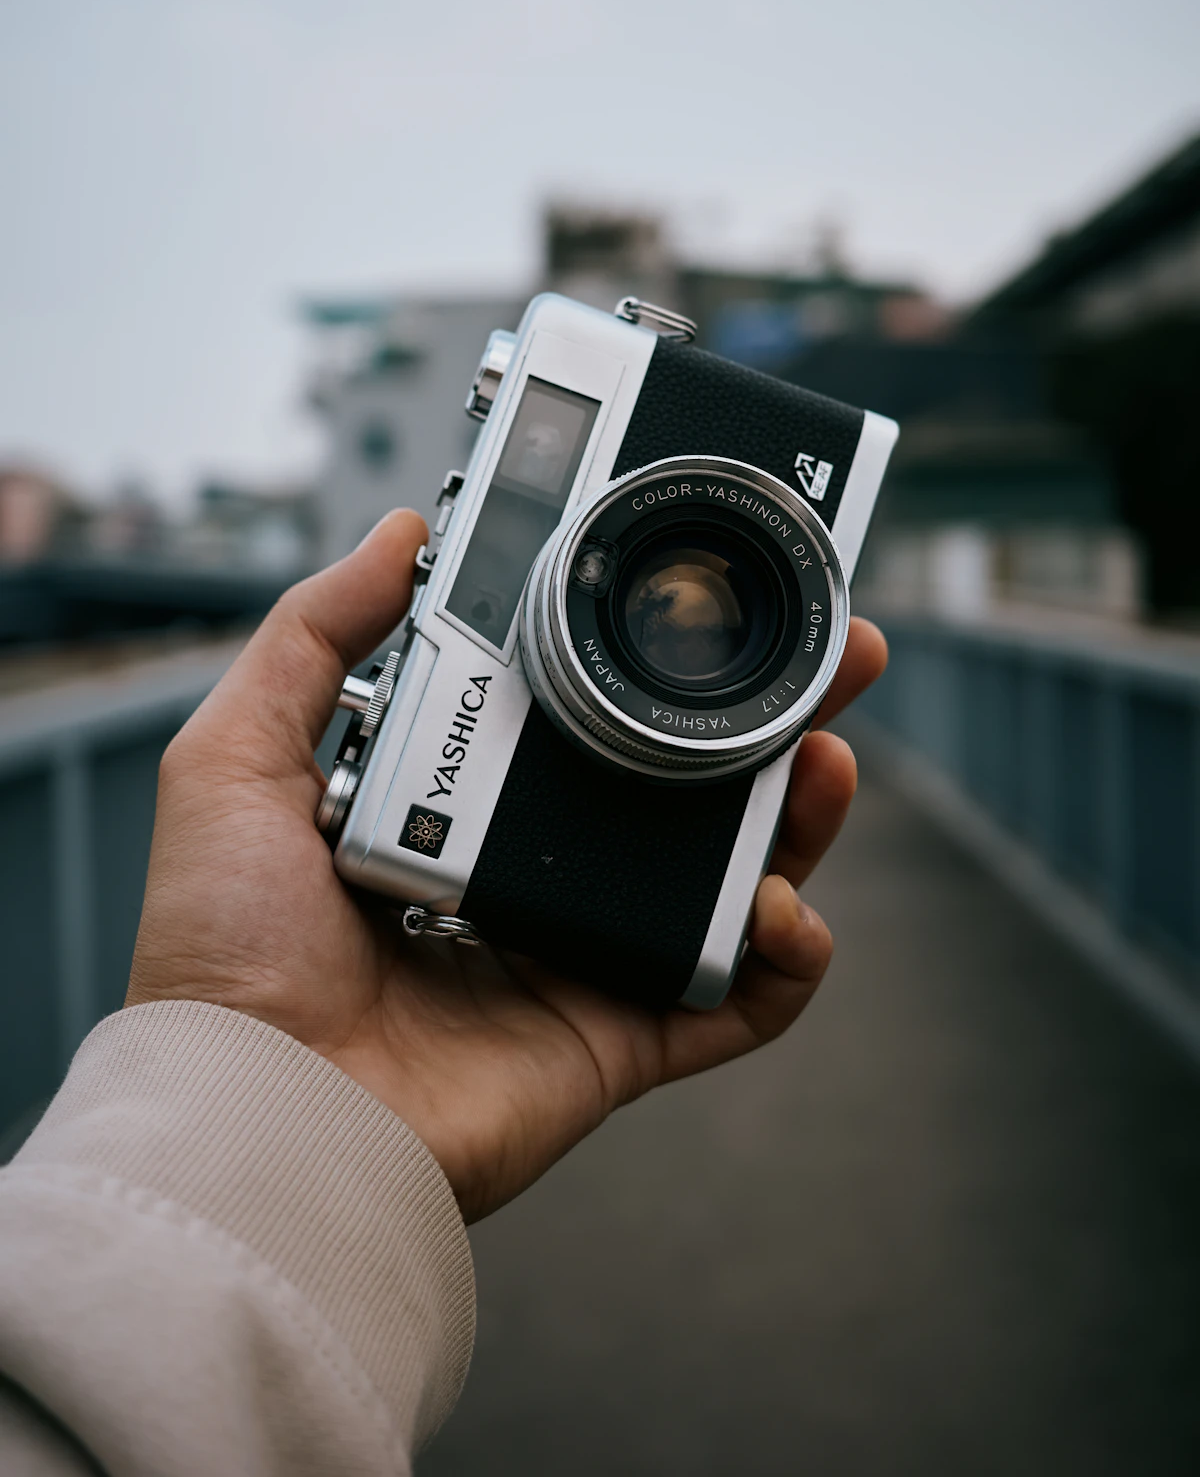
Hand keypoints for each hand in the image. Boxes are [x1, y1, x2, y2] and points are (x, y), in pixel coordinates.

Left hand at [128, 511, 886, 1221]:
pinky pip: (735, 1001)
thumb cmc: (226, 951)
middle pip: (678, 785)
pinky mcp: (615, 1038)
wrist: (255, 1111)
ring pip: (727, 877)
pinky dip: (788, 959)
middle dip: (763, 720)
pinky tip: (786, 906)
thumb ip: (312, 634)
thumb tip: (402, 529)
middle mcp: (528, 877)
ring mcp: (580, 958)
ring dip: (798, 817)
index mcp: (452, 807)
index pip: (580, 715)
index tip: (698, 597)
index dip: (647, 658)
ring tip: (825, 755)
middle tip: (828, 660)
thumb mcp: (237, 756)